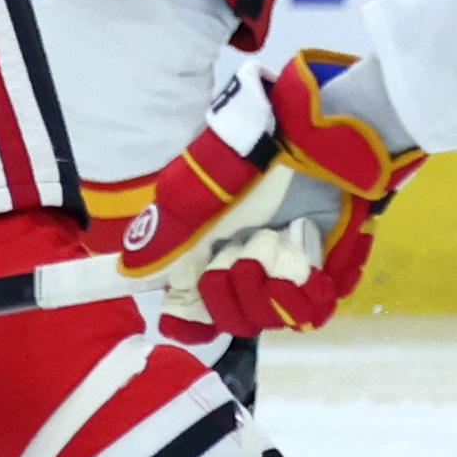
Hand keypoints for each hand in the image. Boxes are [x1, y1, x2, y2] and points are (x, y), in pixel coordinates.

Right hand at [110, 49, 420, 337]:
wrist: (324, 136)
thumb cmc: (259, 153)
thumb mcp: (201, 186)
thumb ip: (167, 229)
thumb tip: (128, 269)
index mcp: (207, 252)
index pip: (188, 313)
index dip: (188, 319)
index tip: (192, 314)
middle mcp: (245, 269)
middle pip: (230, 320)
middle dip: (233, 288)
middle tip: (245, 246)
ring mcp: (287, 275)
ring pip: (269, 319)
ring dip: (270, 284)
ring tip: (279, 240)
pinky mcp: (329, 276)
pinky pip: (313, 310)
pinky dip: (306, 289)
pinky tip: (305, 256)